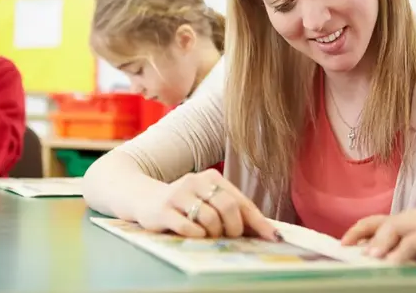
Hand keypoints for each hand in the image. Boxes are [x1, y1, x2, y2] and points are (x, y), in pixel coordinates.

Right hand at [134, 168, 279, 240]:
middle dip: (233, 227)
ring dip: (213, 233)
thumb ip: (232, 212)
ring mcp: (178, 194)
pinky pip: (188, 227)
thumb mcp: (207, 202)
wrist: (142, 197)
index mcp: (212, 178)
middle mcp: (196, 181)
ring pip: (209, 218)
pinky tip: (193, 234)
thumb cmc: (183, 205)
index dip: (258, 221)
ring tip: (207, 234)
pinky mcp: (163, 209)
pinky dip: (195, 235)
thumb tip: (265, 231)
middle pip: (227, 206)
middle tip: (229, 236)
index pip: (241, 201)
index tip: (273, 237)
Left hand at [341, 201, 415, 271]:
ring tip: (365, 257)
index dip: (366, 231)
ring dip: (378, 244)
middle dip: (360, 231)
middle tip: (344, 245)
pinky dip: (399, 254)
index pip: (387, 220)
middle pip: (384, 219)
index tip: (349, 242)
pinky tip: (390, 265)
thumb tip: (392, 260)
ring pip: (394, 228)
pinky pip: (412, 243)